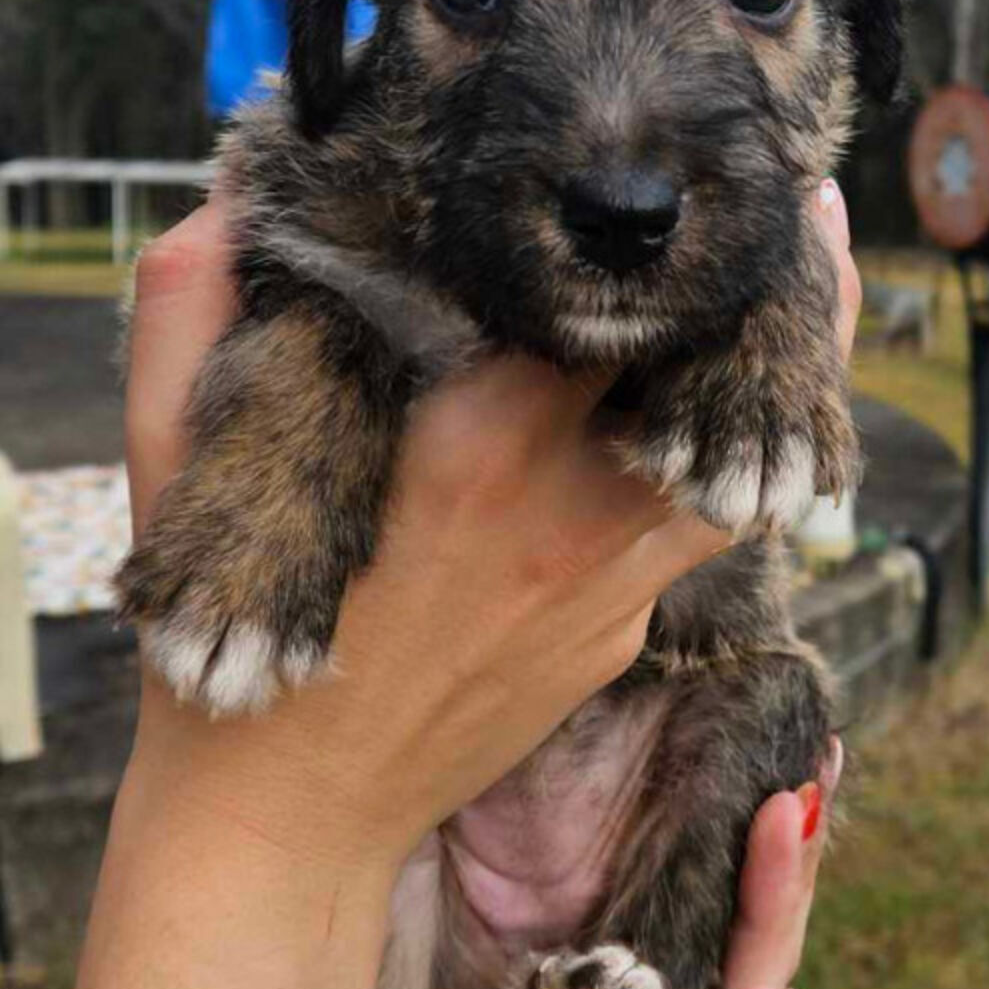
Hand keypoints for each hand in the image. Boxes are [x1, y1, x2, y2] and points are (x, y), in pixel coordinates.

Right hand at [122, 182, 860, 874]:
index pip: (621, 300)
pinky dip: (719, 462)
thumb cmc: (222, 633)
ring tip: (815, 288)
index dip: (668, 232)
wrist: (289, 821)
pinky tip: (708, 418)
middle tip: (805, 201)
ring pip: (750, 460)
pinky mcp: (619, 639)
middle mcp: (573, 508)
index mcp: (476, 438)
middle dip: (773, 284)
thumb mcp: (174, 455)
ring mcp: (613, 587)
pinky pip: (692, 533)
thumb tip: (230, 182)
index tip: (702, 167)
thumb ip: (190, 303)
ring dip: (778, 378)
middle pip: (727, 374)